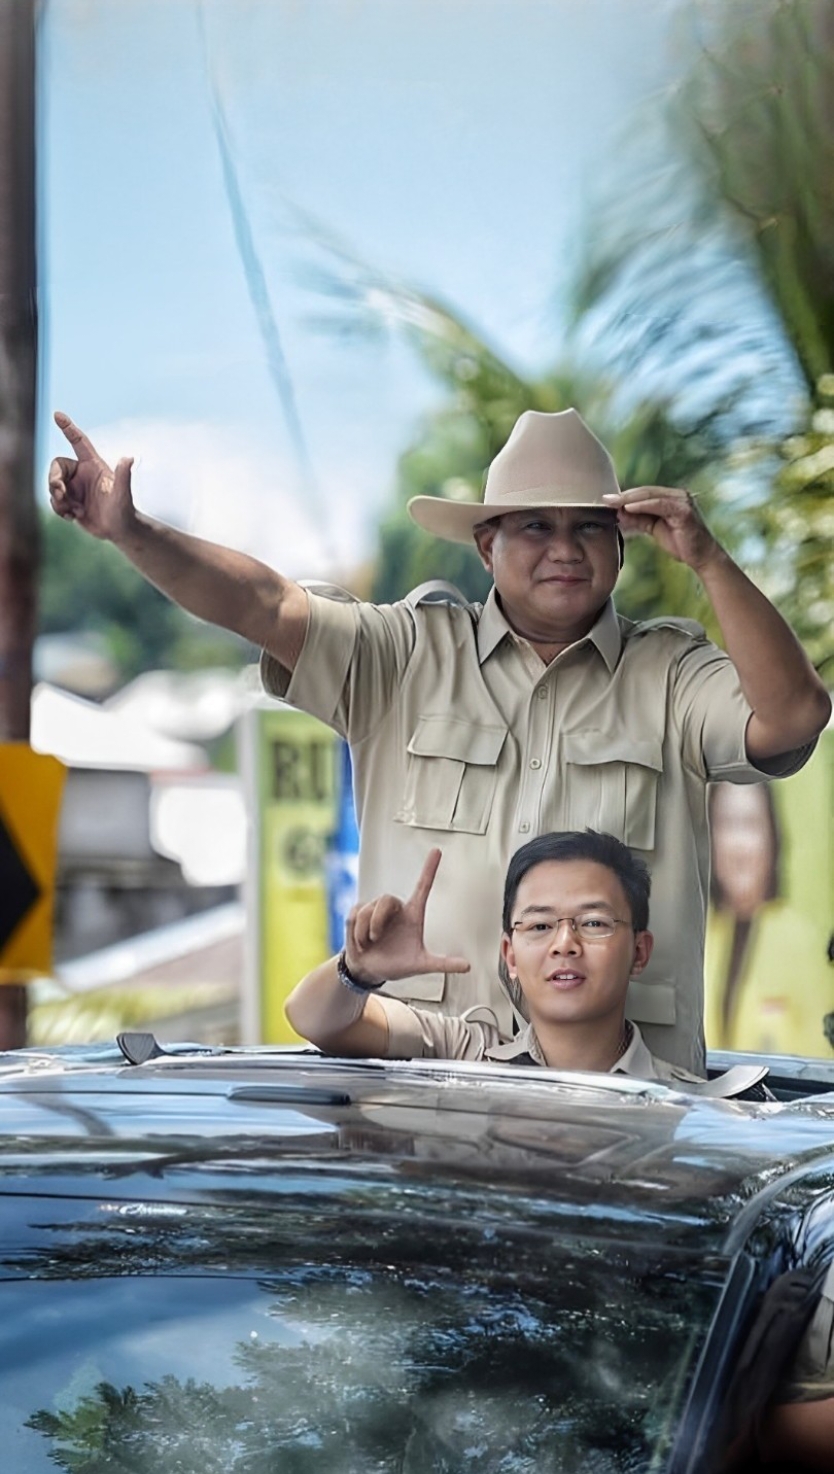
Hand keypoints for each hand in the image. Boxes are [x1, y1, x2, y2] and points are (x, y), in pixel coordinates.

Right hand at [48, 412, 136, 542]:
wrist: (119, 530)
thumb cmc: (124, 510)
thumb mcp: (123, 494)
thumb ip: (123, 476)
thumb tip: (129, 458)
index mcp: (93, 465)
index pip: (78, 441)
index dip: (68, 428)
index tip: (57, 414)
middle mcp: (82, 473)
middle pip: (56, 466)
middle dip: (53, 480)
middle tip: (60, 493)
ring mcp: (74, 487)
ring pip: (52, 486)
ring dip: (58, 499)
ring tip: (73, 511)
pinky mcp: (70, 501)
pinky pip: (54, 500)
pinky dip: (59, 509)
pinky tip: (73, 517)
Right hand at [345, 848, 469, 985]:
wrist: (369, 970)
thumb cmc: (395, 963)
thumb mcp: (420, 965)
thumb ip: (443, 964)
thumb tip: (467, 966)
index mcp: (412, 915)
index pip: (423, 886)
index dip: (429, 868)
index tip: (437, 851)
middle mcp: (395, 909)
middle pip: (387, 899)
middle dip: (378, 920)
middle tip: (377, 937)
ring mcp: (376, 909)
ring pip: (368, 910)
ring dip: (367, 931)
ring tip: (371, 943)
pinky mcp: (358, 912)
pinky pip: (355, 915)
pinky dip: (357, 933)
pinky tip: (361, 942)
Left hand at [602, 486, 721, 572]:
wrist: (701, 557)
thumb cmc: (681, 543)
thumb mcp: (654, 529)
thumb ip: (639, 519)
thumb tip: (619, 512)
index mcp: (671, 497)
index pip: (644, 493)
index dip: (625, 496)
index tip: (607, 500)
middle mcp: (678, 495)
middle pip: (646, 492)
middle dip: (624, 495)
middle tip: (606, 499)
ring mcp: (682, 501)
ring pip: (651, 495)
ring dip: (630, 499)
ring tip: (614, 502)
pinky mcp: (684, 510)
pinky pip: (660, 504)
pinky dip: (643, 505)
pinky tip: (629, 508)